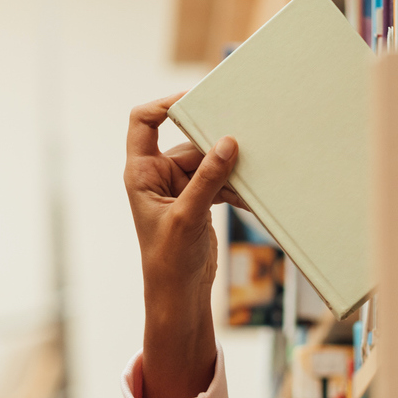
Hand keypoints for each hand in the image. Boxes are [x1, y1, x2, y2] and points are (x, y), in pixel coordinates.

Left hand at [124, 96, 243, 397]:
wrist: (178, 297)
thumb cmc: (169, 261)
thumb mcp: (188, 217)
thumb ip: (207, 178)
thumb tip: (228, 142)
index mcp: (141, 174)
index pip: (144, 122)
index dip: (166, 105)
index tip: (197, 100)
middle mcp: (158, 177)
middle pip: (188, 141)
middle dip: (215, 141)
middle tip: (245, 132)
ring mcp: (180, 189)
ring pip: (210, 162)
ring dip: (231, 167)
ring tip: (256, 167)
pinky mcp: (199, 201)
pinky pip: (220, 181)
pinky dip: (236, 186)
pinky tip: (255, 193)